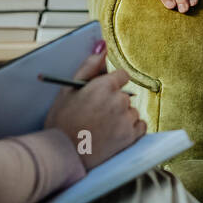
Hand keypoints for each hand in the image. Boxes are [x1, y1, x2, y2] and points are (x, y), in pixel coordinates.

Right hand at [43, 43, 145, 170]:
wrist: (62, 154)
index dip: (111, 84)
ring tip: (102, 126)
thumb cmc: (61, 122)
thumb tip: (103, 47)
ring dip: (122, 116)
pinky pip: (140, 125)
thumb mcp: (68, 89)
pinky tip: (114, 133)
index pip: (122, 75)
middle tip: (96, 114)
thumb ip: (89, 66)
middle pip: (126, 94)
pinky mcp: (130, 137)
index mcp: (103, 86)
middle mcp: (118, 101)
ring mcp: (125, 120)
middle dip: (114, 101)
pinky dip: (131, 128)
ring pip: (132, 110)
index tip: (102, 94)